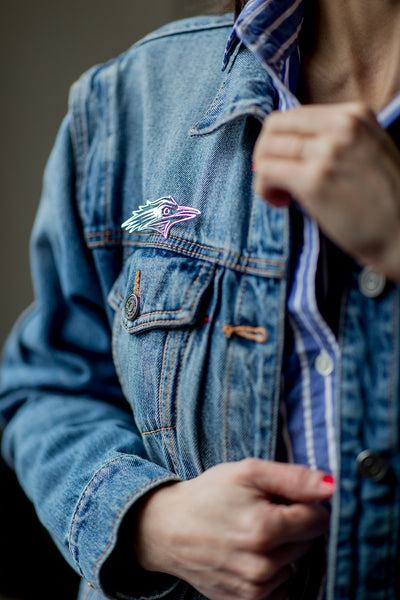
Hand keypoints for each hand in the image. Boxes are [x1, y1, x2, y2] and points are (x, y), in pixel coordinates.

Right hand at [133, 459, 333, 599]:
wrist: (168, 528)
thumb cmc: (209, 494)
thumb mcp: (248, 472)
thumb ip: (294, 478)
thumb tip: (333, 486)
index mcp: (264, 529)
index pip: (318, 519)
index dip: (302, 503)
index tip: (278, 498)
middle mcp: (262, 565)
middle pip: (308, 542)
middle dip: (291, 524)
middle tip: (259, 512)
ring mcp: (254, 589)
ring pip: (296, 563)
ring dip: (282, 548)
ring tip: (250, 532)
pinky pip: (282, 586)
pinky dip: (274, 570)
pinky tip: (250, 555)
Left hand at [253, 102, 399, 281]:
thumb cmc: (383, 201)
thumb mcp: (367, 150)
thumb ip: (335, 139)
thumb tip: (289, 143)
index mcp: (354, 114)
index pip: (293, 115)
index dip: (281, 142)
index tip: (288, 164)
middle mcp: (341, 126)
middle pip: (274, 127)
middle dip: (266, 154)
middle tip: (277, 179)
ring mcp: (327, 151)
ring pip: (266, 149)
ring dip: (264, 174)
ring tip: (282, 195)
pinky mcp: (314, 180)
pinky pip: (266, 173)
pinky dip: (264, 188)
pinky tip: (280, 202)